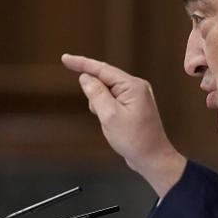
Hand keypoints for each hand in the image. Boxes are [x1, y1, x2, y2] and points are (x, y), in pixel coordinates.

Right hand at [62, 53, 185, 196]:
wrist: (152, 158)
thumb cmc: (134, 140)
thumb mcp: (109, 116)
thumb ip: (96, 93)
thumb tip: (86, 77)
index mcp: (133, 86)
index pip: (102, 69)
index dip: (81, 63)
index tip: (65, 58)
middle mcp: (136, 87)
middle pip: (104, 80)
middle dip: (95, 95)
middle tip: (102, 116)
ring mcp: (136, 96)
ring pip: (107, 92)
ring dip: (100, 105)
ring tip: (112, 124)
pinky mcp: (133, 106)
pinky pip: (113, 101)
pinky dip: (106, 110)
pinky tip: (113, 125)